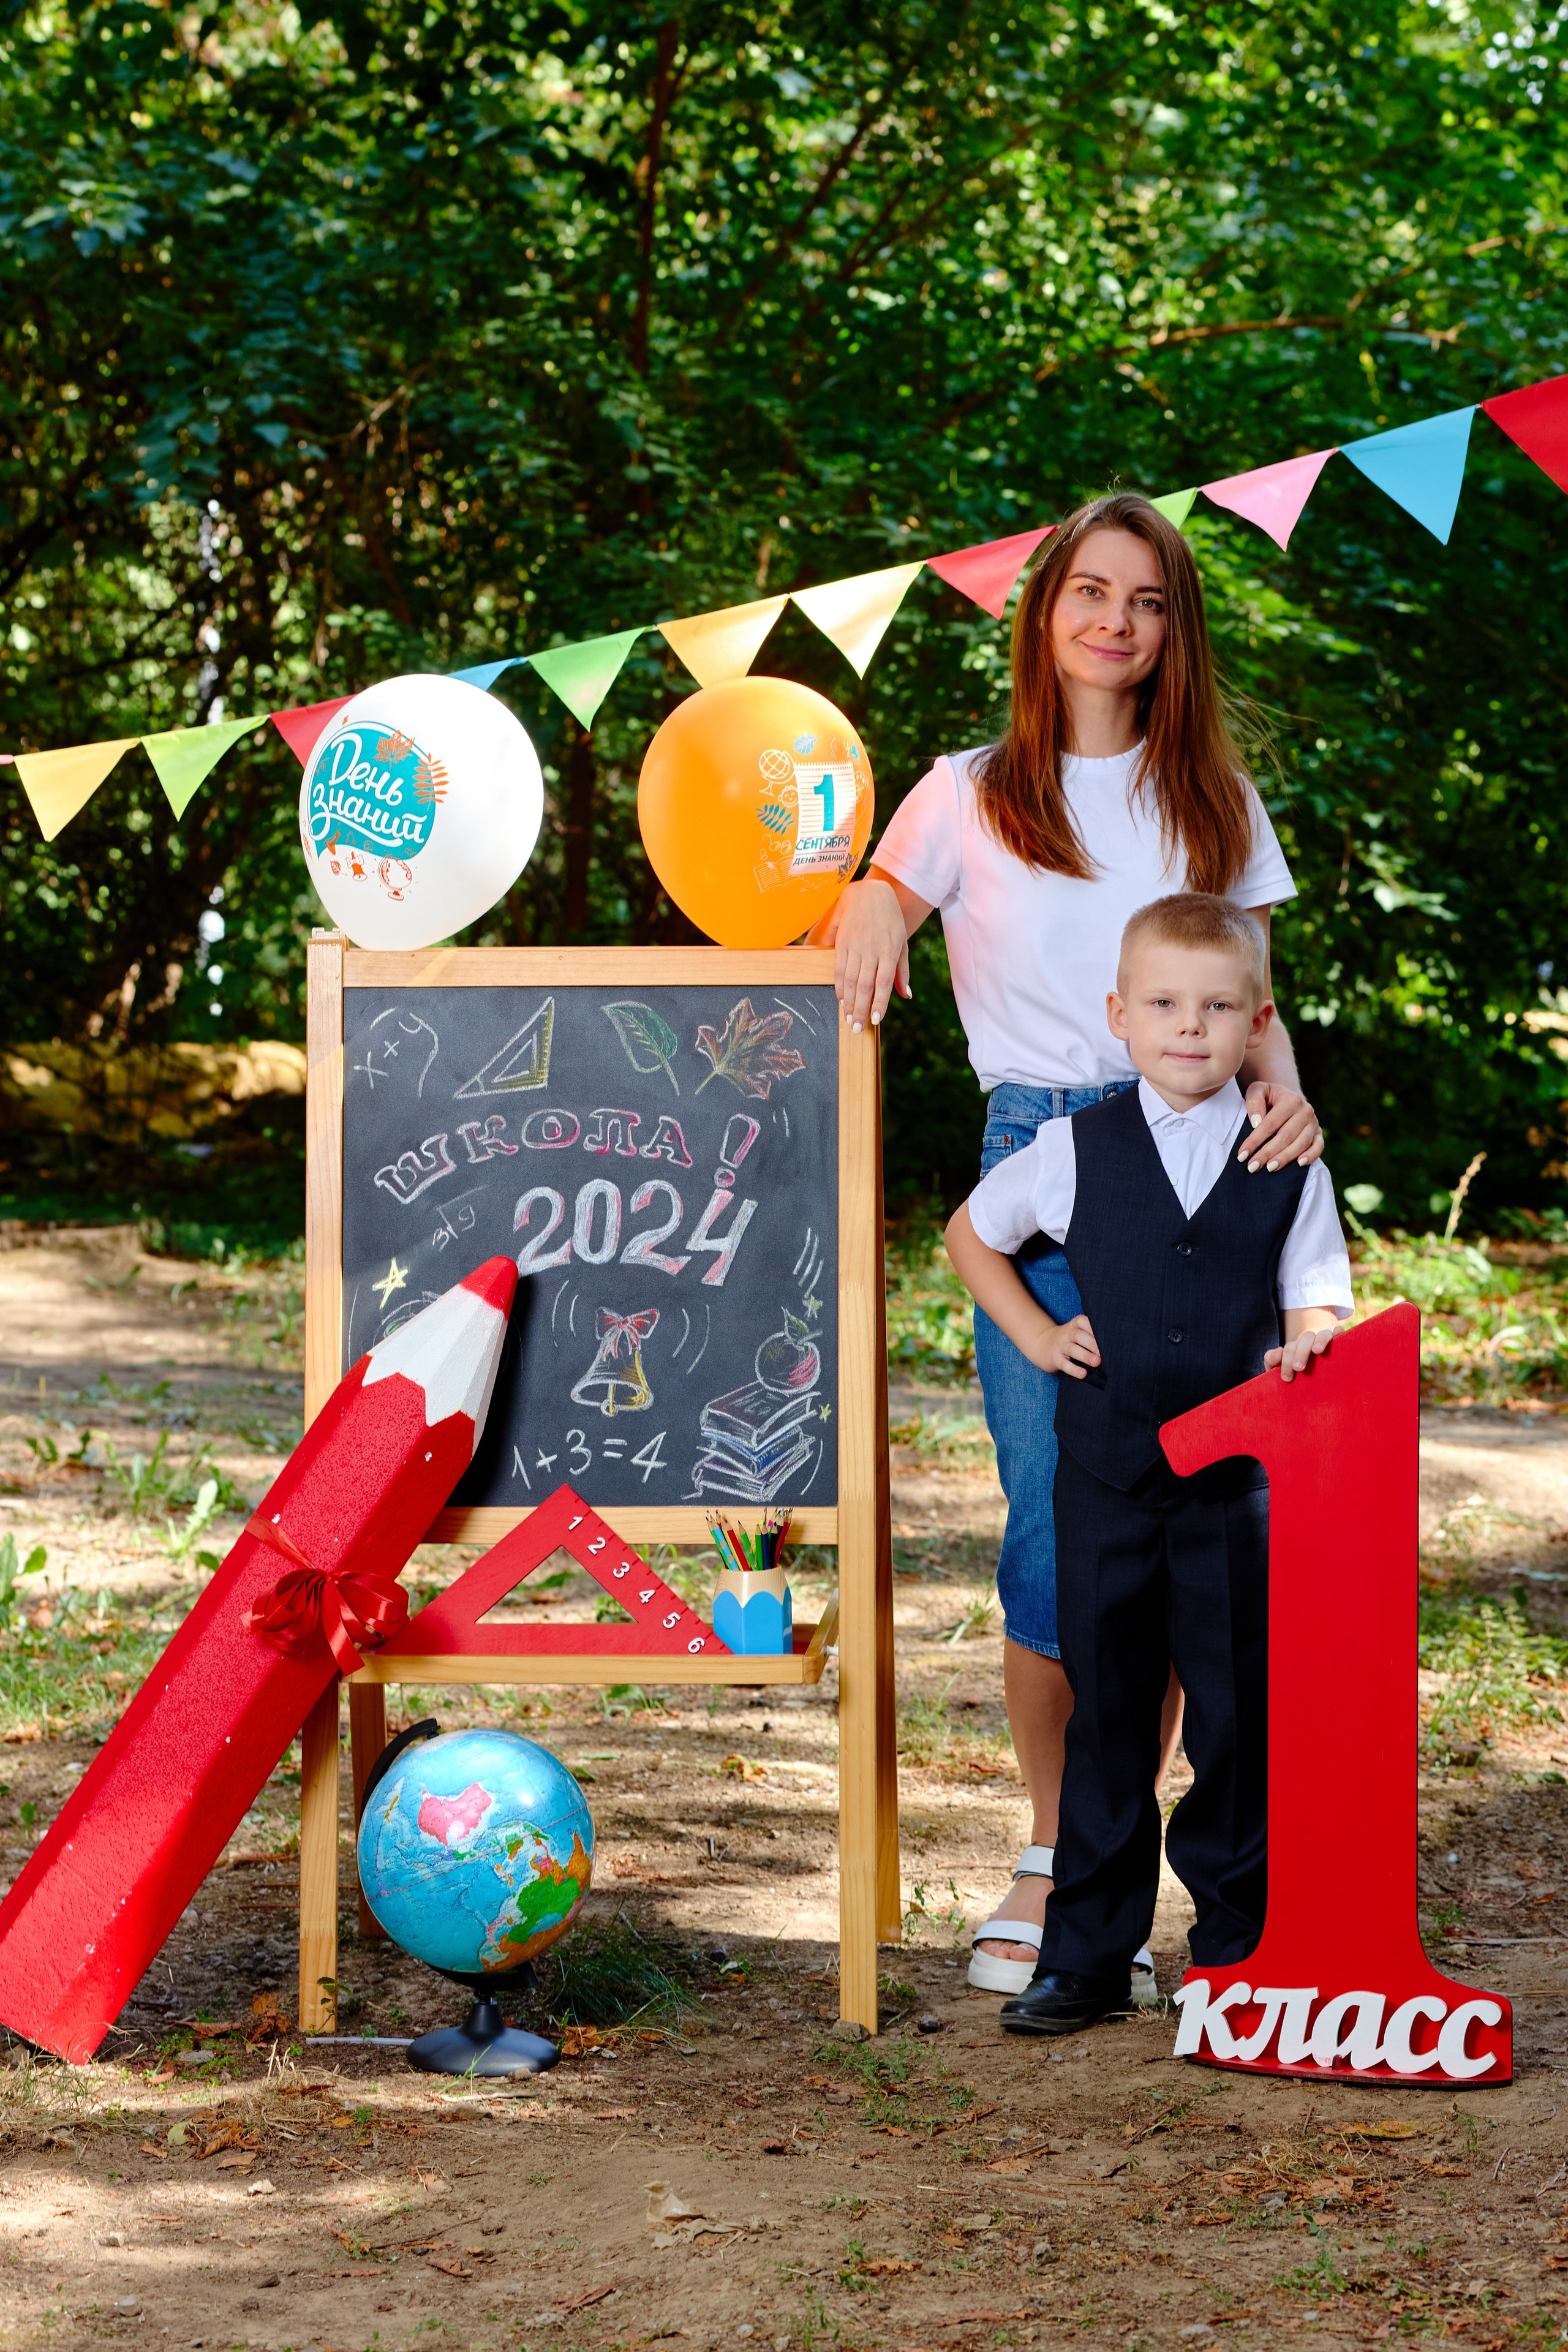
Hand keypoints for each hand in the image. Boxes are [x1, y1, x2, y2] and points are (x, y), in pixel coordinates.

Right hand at [808, 878, 909, 1030]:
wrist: (870, 893)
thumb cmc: (890, 920)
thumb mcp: (902, 942)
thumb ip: (903, 971)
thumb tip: (906, 996)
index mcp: (890, 950)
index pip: (883, 983)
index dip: (878, 1003)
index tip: (875, 1021)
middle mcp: (871, 950)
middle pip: (864, 985)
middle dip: (860, 1009)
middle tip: (857, 1029)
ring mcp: (855, 946)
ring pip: (850, 980)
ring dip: (848, 1003)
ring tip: (848, 1020)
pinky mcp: (842, 943)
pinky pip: (839, 969)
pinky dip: (839, 986)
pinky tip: (841, 999)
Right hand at [1033, 1312, 1100, 1379]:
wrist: (1041, 1344)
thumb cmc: (1067, 1339)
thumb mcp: (1075, 1332)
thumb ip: (1091, 1335)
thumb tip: (1113, 1346)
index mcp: (1074, 1325)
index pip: (1082, 1321)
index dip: (1093, 1326)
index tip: (1106, 1334)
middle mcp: (1067, 1334)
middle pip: (1079, 1336)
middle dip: (1092, 1343)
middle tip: (1104, 1352)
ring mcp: (1060, 1346)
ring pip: (1072, 1350)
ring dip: (1085, 1356)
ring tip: (1096, 1362)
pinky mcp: (1055, 1359)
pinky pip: (1064, 1364)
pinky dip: (1073, 1369)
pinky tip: (1082, 1374)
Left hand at [1239, 1082, 1322, 1169]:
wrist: (1287, 1097)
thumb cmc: (1269, 1096)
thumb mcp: (1258, 1090)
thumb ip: (1254, 1101)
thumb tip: (1256, 1122)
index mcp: (1290, 1100)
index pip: (1270, 1124)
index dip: (1255, 1141)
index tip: (1242, 1155)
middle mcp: (1305, 1111)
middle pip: (1285, 1136)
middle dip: (1267, 1153)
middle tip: (1252, 1167)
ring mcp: (1313, 1123)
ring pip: (1301, 1144)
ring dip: (1285, 1158)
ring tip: (1269, 1168)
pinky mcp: (1319, 1133)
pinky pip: (1318, 1146)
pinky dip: (1311, 1156)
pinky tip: (1299, 1164)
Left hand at [1264, 1326, 1336, 1382]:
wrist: (1318, 1379)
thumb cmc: (1297, 1375)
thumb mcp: (1280, 1368)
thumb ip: (1271, 1360)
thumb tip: (1278, 1351)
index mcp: (1296, 1347)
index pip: (1290, 1349)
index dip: (1286, 1361)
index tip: (1286, 1378)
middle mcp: (1311, 1342)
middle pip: (1306, 1339)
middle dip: (1300, 1353)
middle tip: (1298, 1368)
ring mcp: (1325, 1340)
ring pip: (1323, 1334)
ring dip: (1320, 1341)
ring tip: (1317, 1351)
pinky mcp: (1339, 1341)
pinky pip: (1339, 1332)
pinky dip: (1338, 1332)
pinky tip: (1337, 1336)